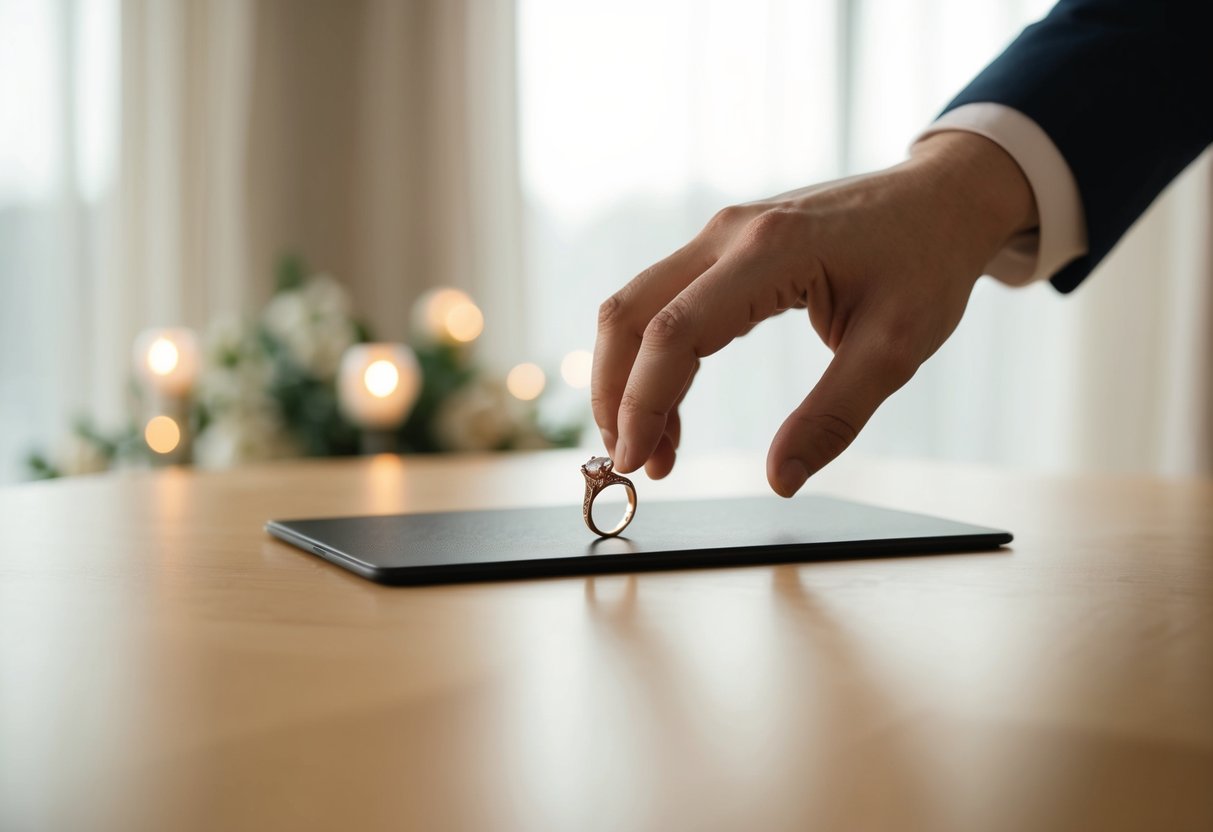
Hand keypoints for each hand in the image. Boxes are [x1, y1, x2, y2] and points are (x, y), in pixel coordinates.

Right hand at [591, 131, 1036, 495]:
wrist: (940, 198)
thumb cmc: (926, 264)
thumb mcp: (896, 348)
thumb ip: (834, 416)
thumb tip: (781, 480)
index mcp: (772, 251)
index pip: (676, 331)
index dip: (644, 402)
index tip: (638, 462)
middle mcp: (729, 232)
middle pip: (630, 313)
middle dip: (616, 395)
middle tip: (635, 463)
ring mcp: (720, 233)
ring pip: (634, 305)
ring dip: (625, 377)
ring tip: (652, 446)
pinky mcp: (722, 245)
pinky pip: (661, 300)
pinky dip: (648, 356)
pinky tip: (669, 407)